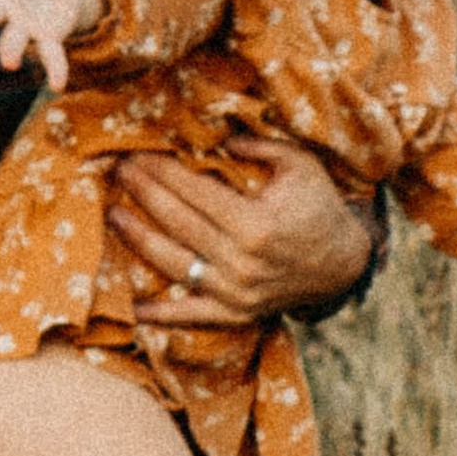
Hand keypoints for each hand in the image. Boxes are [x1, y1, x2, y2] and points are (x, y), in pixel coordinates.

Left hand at [110, 137, 377, 328]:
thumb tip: (216, 139)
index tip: (135, 153)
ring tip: (112, 215)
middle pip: (177, 221)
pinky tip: (133, 307)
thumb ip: (258, 147)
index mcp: (255, 223)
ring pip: (174, 262)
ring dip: (138, 238)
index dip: (160, 170)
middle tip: (117, 171)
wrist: (344, 264)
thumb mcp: (299, 165)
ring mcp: (236, 292)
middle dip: (143, 193)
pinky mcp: (236, 313)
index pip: (193, 192)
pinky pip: (192, 316)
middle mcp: (241, 261)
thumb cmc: (319, 207)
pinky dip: (162, 314)